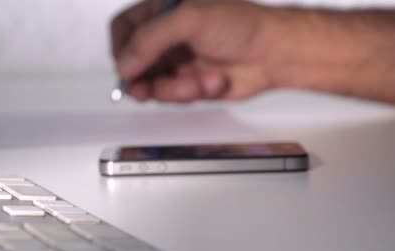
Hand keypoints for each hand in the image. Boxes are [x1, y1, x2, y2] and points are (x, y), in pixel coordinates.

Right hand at [110, 0, 274, 102]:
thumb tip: (125, 63)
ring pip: (151, 84)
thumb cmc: (243, 25)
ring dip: (171, 88)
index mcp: (164, 10)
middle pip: (133, 61)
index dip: (120, 48)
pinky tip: (210, 82)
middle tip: (144, 89)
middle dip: (141, 78)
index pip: (125, 28)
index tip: (126, 65)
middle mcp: (168, 36)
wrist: (274, 54)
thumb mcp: (189, 20)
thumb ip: (150, 39)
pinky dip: (189, 93)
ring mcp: (177, 61)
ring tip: (193, 83)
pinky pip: (172, 96)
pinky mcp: (188, 83)